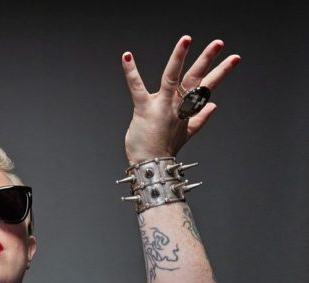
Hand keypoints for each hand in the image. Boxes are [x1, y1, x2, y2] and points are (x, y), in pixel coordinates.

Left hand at [121, 36, 239, 164]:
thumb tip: (213, 106)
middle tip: (219, 43)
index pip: (206, 86)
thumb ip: (200, 118)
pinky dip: (131, 71)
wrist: (151, 165)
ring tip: (186, 39)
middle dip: (207, 60)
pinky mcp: (144, 108)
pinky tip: (127, 56)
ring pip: (172, 77)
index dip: (221, 72)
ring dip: (179, 57)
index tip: (234, 58)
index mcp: (187, 109)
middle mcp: (177, 105)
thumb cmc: (164, 149)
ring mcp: (161, 106)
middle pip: (195, 78)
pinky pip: (137, 87)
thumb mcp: (186, 133)